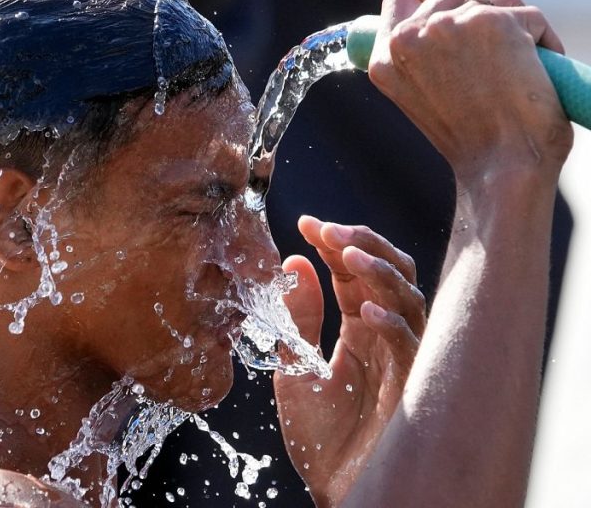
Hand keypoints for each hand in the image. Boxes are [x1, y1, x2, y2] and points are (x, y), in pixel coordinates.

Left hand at [273, 216, 424, 507]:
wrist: (337, 489)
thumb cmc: (322, 437)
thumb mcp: (295, 368)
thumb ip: (298, 319)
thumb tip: (294, 263)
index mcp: (360, 330)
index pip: (354, 274)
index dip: (335, 245)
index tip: (306, 223)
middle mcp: (388, 338)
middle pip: (392, 273)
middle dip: (364, 244)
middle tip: (330, 229)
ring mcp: (404, 359)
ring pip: (409, 299)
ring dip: (379, 272)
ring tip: (347, 254)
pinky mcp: (412, 387)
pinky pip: (412, 346)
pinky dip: (390, 323)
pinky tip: (363, 309)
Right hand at [368, 0, 571, 182]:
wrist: (500, 167)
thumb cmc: (472, 143)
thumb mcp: (423, 98)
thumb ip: (421, 60)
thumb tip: (440, 24)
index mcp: (385, 60)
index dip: (432, 1)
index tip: (456, 19)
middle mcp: (409, 37)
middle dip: (483, 9)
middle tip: (496, 47)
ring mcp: (449, 26)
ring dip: (516, 25)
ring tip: (518, 69)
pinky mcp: (494, 22)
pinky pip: (531, 14)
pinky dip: (545, 41)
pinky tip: (539, 74)